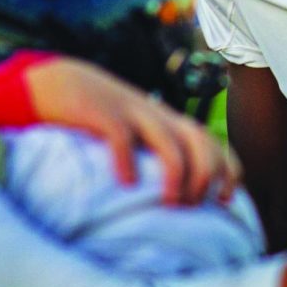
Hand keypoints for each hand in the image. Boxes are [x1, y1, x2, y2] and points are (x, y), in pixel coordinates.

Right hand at [24, 58, 240, 205]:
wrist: (60, 83)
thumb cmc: (102, 119)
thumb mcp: (134, 133)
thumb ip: (154, 154)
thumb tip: (170, 199)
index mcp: (168, 121)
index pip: (212, 141)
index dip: (226, 168)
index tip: (226, 198)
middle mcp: (158, 115)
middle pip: (199, 138)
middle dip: (206, 172)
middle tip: (194, 204)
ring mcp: (132, 112)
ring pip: (168, 138)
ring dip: (177, 171)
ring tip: (172, 202)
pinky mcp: (102, 113)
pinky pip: (120, 135)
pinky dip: (128, 159)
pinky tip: (127, 183)